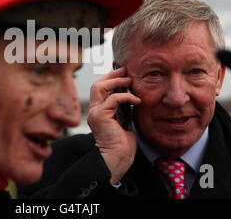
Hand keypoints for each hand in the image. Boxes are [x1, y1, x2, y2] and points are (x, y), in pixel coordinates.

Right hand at [87, 67, 141, 184]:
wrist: (116, 160)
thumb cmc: (121, 146)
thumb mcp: (124, 122)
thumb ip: (124, 110)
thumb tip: (131, 98)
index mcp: (99, 111)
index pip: (101, 89)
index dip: (110, 78)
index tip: (122, 71)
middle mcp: (94, 110)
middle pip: (98, 84)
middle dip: (112, 75)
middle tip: (126, 70)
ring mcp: (96, 113)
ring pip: (100, 87)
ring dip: (116, 81)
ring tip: (130, 80)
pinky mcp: (101, 116)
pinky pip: (112, 99)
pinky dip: (126, 97)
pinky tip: (136, 100)